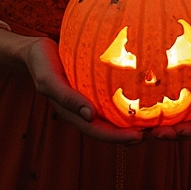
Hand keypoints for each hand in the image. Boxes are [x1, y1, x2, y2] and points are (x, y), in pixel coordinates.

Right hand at [23, 36, 143, 143]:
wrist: (36, 51)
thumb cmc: (41, 64)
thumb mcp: (50, 81)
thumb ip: (67, 98)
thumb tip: (90, 116)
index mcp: (74, 114)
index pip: (98, 132)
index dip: (118, 138)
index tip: (139, 137)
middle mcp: (84, 110)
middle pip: (109, 128)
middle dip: (130, 133)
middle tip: (154, 131)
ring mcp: (88, 99)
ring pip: (112, 115)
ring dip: (130, 119)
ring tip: (153, 117)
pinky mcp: (92, 86)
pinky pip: (110, 96)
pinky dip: (124, 99)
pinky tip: (141, 90)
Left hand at [151, 45, 190, 140]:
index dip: (190, 131)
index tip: (177, 132)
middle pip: (182, 126)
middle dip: (169, 133)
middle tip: (153, 134)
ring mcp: (185, 100)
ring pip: (170, 117)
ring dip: (157, 124)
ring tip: (142, 127)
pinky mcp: (172, 87)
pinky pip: (161, 98)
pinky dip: (151, 104)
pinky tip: (137, 103)